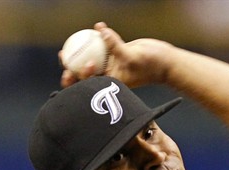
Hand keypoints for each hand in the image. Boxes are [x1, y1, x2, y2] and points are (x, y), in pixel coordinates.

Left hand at [60, 22, 174, 88]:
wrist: (165, 62)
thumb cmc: (151, 65)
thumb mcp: (132, 57)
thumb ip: (115, 45)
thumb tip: (100, 30)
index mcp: (111, 82)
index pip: (90, 83)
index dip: (80, 76)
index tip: (79, 66)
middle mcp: (110, 75)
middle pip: (86, 73)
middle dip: (73, 68)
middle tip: (63, 57)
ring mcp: (113, 64)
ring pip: (93, 58)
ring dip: (82, 53)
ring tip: (69, 45)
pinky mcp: (118, 53)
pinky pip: (105, 44)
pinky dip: (100, 36)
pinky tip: (98, 26)